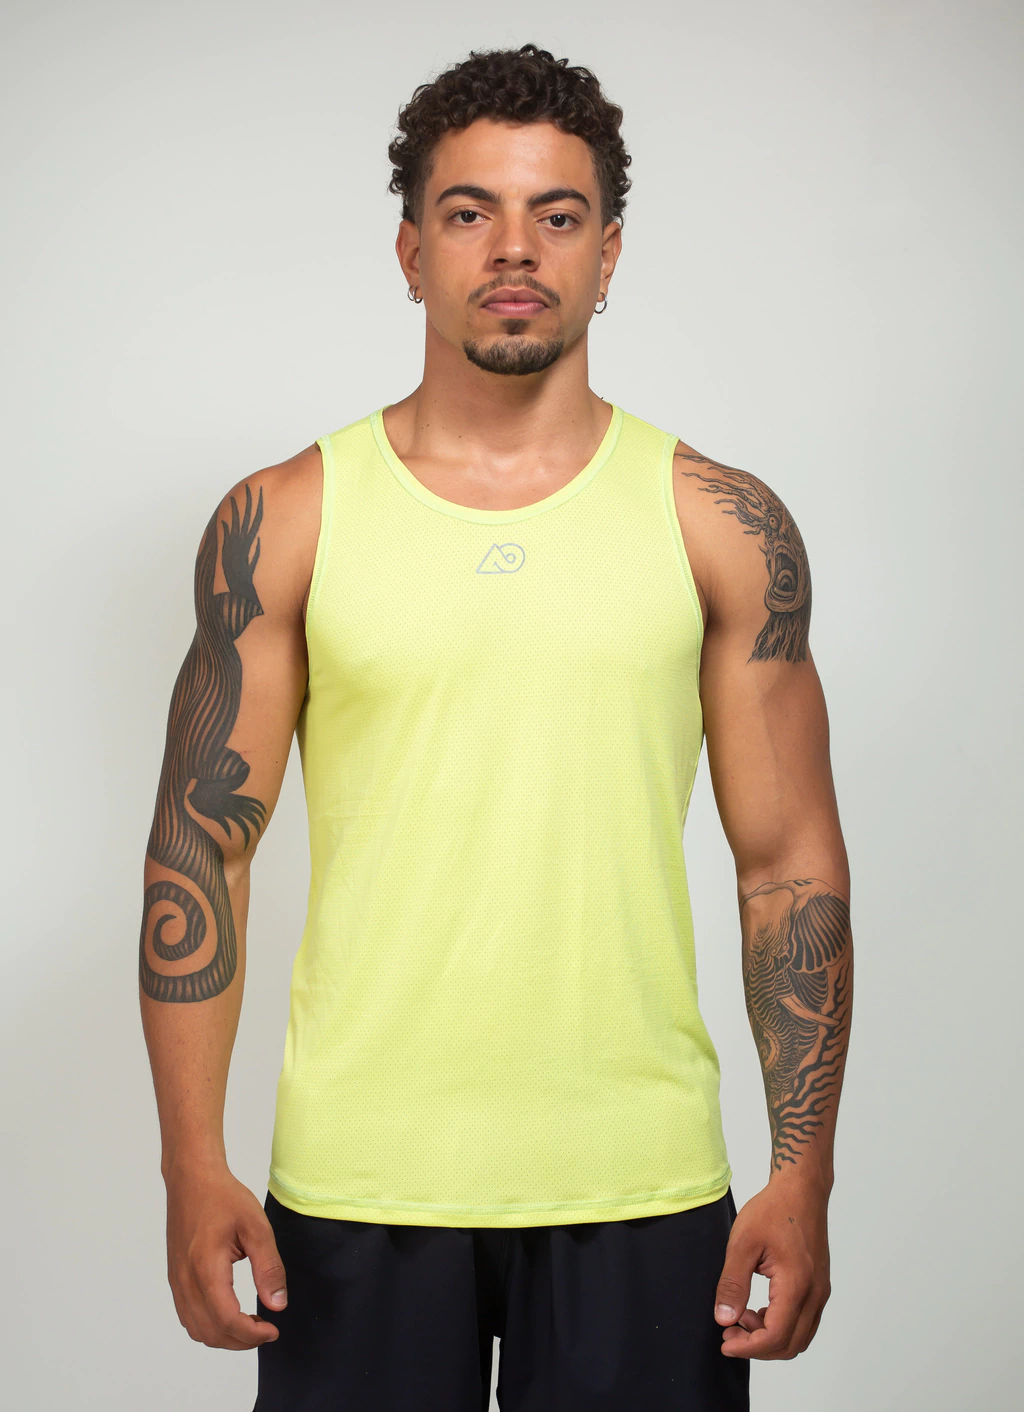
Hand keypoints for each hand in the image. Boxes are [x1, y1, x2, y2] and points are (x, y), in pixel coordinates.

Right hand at [164, 1162, 286, 1349]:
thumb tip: (277, 1304)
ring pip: (196, 1330)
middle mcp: (185, 1280)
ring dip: (224, 1337)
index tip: (273, 1329)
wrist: (191, 1179)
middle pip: (209, 1332)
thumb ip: (269, 1267)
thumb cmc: (224, 1197)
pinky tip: (230, 1313)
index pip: (226, 1320)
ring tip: (250, 1324)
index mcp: (205, 1268)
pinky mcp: (174, 1278)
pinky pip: (188, 1316)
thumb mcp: (256, 1226)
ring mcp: (176, 1281)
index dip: (251, 1334)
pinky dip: (209, 1326)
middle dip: (240, 1341)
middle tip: (266, 1329)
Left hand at [713, 1177, 830, 1358]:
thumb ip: (733, 1283)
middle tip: (729, 1331)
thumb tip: (724, 1319)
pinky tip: (759, 1309)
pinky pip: (804, 1322)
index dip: (748, 1347)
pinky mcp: (819, 1287)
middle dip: (757, 1347)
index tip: (724, 1342)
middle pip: (790, 1345)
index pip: (775, 1336)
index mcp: (797, 1284)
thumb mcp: (742, 1243)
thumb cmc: (773, 1210)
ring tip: (742, 1317)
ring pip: (799, 1337)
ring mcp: (820, 1291)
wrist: (801, 1190)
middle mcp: (815, 1294)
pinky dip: (781, 1327)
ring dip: (770, 1338)